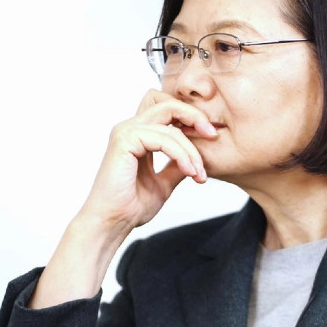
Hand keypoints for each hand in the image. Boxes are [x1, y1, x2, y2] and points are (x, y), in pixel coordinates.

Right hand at [79, 89, 217, 231]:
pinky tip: (189, 172)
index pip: (165, 108)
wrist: (113, 223)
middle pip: (167, 103)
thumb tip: (198, 158)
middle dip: (194, 115)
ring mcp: (125, 132)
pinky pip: (163, 138)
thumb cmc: (131, 206)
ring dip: (191, 149)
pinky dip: (181, 154)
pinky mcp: (124, 141)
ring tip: (199, 173)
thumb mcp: (165, 182)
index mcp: (138, 135)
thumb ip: (178, 166)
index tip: (210, 135)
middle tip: (213, 135)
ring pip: (170, 124)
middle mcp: (130, 128)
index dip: (189, 115)